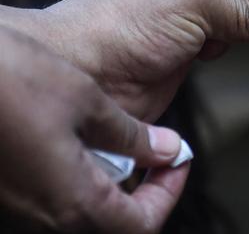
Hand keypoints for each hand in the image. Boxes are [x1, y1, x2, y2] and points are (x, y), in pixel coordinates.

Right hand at [0, 26, 188, 232]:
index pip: (141, 225)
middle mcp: (45, 213)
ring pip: (84, 208)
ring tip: (128, 139)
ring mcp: (21, 201)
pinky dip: (84, 172)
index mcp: (74, 201)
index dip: (170, 193)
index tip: (180, 159)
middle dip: (147, 188)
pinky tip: (85, 136)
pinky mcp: (6, 184)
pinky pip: (56, 192)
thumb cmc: (9, 80)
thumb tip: (168, 151)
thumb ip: (133, 136)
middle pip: (114, 221)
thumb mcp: (87, 102)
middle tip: (161, 151)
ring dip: (115, 180)